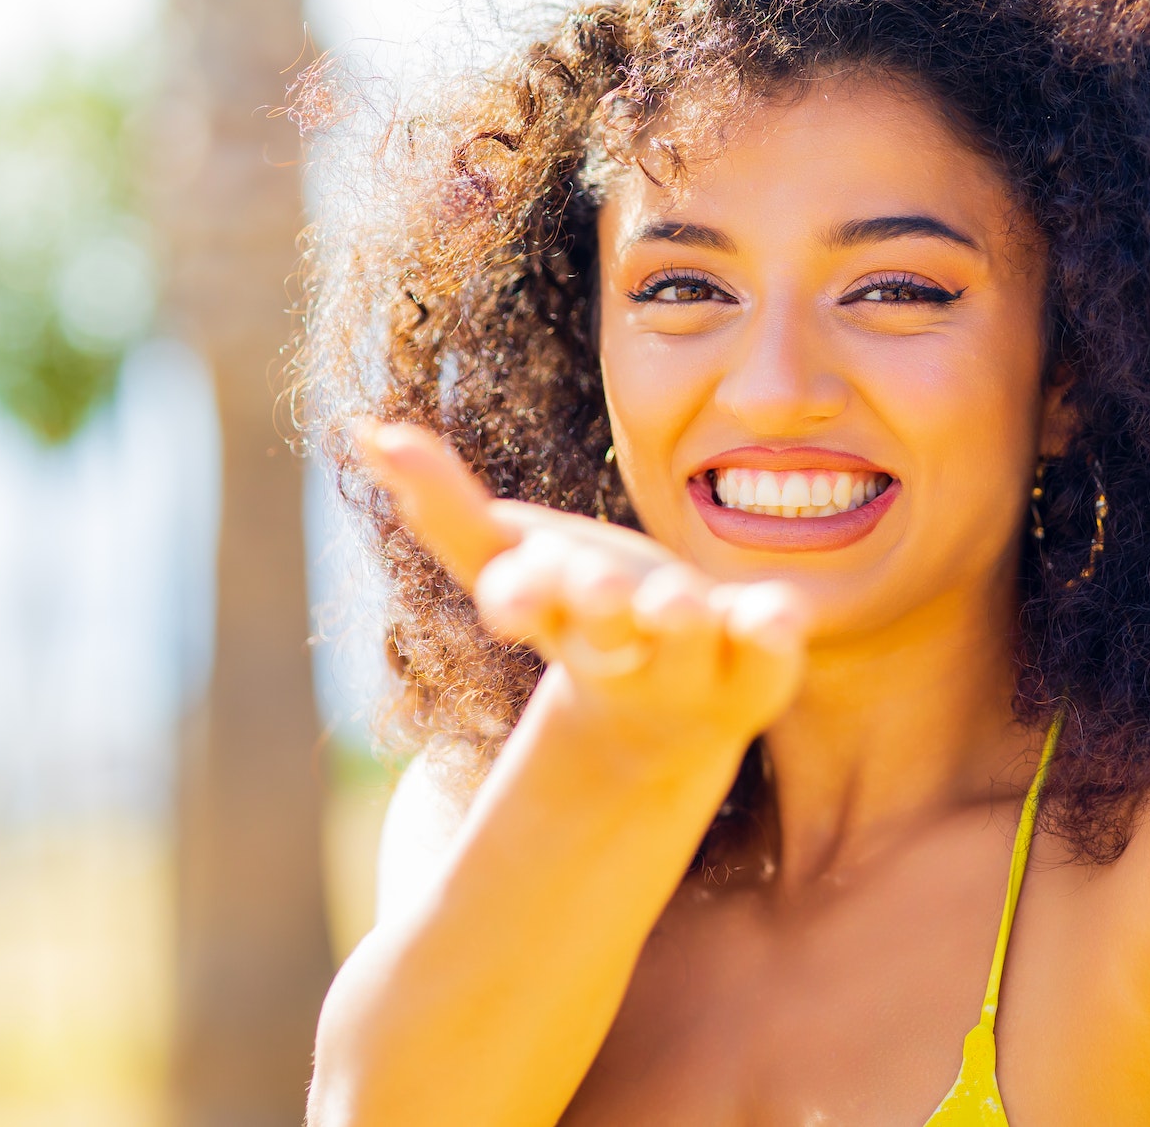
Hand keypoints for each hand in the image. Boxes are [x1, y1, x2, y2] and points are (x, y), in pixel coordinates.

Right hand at [356, 422, 809, 752]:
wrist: (671, 720)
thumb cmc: (585, 616)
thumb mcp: (513, 564)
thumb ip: (446, 507)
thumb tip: (368, 429)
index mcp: (555, 615)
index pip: (526, 605)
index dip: (521, 600)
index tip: (507, 602)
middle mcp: (622, 644)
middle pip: (604, 630)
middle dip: (599, 607)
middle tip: (601, 588)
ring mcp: (692, 659)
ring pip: (685, 638)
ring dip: (678, 618)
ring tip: (676, 603)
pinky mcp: (758, 664)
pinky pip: (769, 650)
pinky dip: (772, 632)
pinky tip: (781, 611)